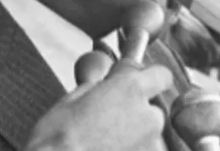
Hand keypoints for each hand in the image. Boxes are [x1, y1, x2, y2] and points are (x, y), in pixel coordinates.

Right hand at [25, 59, 173, 150]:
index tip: (141, 83)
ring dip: (133, 133)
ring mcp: (150, 143)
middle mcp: (147, 115)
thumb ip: (101, 86)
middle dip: (137, 111)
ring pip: (148, 133)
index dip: (150, 79)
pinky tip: (106, 148)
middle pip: (153, 108)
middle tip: (109, 118)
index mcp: (131, 89)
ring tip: (105, 140)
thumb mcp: (74, 97)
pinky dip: (129, 148)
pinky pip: (140, 148)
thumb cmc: (58, 138)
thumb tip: (106, 84)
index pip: (161, 76)